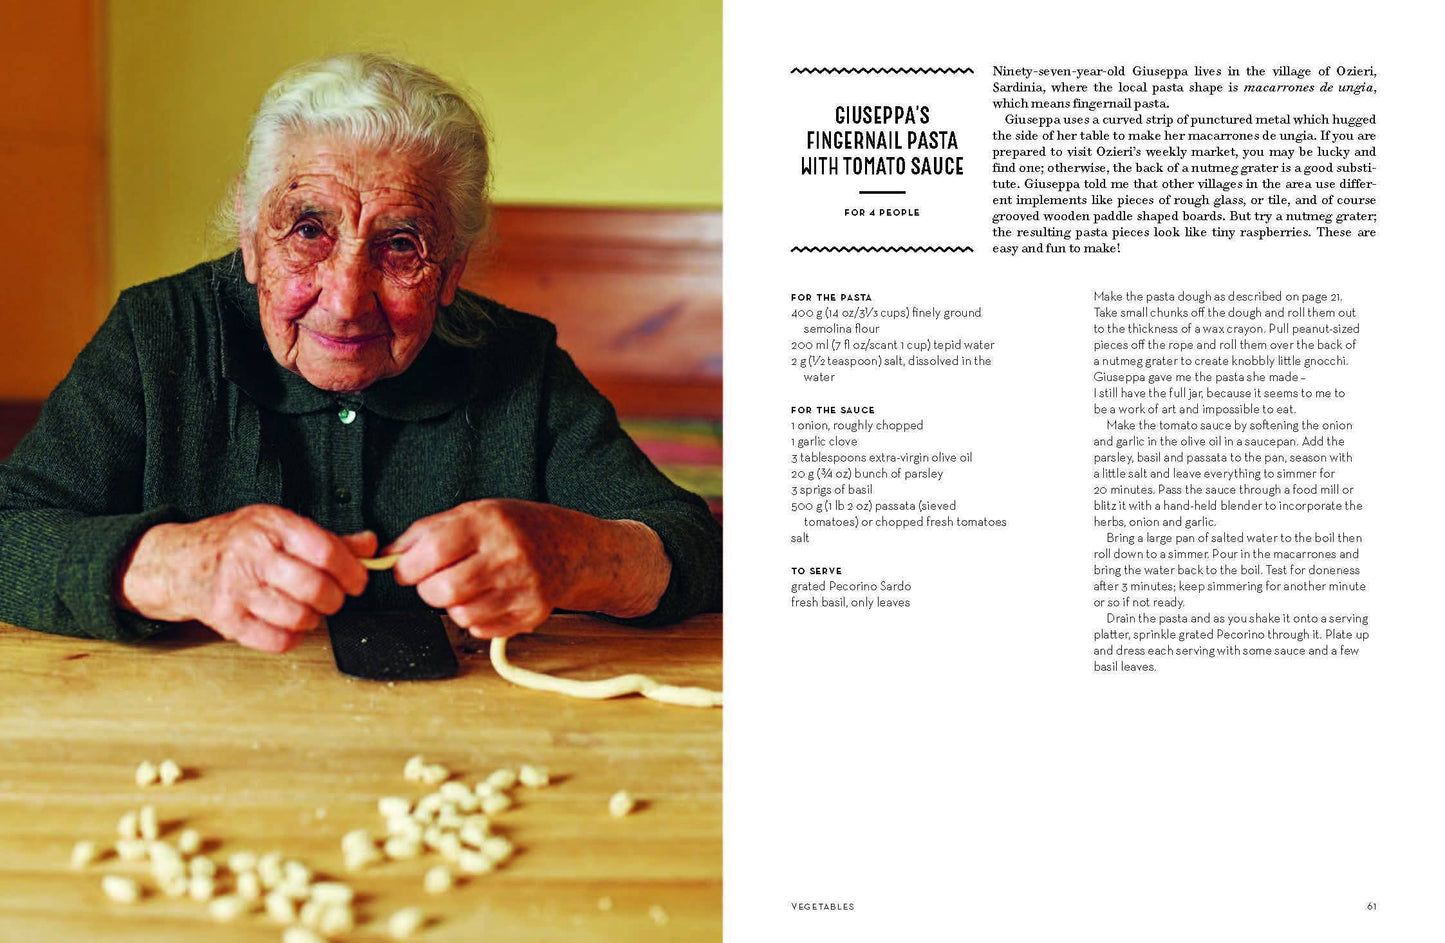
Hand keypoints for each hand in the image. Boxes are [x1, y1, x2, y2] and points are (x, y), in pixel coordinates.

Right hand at [117, 505, 374, 652]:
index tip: (357, 580)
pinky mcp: (226, 619)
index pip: (326, 551)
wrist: (180, 562)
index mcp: (271, 526)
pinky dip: (291, 637)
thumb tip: (369, 546)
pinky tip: (288, 624)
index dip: (351, 571)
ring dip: (314, 619)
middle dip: (335, 599)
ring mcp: (236, 589)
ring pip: (298, 617)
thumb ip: (327, 538)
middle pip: (315, 588)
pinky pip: (275, 640)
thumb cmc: (235, 542)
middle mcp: (252, 556)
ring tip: (309, 609)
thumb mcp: (278, 526)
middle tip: (334, 598)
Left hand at [385, 499, 669, 638]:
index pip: (432, 552)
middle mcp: (509, 555)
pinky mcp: (532, 614)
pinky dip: (475, 618)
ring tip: (469, 586)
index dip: (408, 567)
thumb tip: (388, 554)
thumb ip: (429, 530)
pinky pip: (481, 629)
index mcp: (490, 523)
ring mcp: (524, 588)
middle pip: (443, 590)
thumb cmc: (520, 527)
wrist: (576, 548)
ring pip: (459, 615)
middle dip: (428, 589)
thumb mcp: (477, 512)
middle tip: (436, 580)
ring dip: (453, 604)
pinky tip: (489, 598)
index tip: (405, 570)